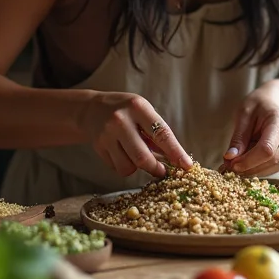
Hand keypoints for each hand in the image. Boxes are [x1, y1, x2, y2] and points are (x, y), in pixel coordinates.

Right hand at [78, 92, 192, 178]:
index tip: (186, 165)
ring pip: (128, 167)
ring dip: (137, 167)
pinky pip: (117, 168)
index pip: (161, 134)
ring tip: (136, 154)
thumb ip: (157, 133)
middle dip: (156, 169)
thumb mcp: (143, 112)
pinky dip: (124, 165)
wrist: (91, 110)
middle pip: (142, 157)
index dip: (175, 152)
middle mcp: (121, 120)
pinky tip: (122, 153)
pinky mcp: (98, 147)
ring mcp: (107, 135)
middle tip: (162, 171)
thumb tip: (175, 158)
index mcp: (138, 107)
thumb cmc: (126, 110)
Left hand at [222, 81, 278, 176]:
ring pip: (274, 167)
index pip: (267, 149)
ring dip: (253, 171)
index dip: (249, 161)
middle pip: (272, 160)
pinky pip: (274, 167)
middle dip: (249, 168)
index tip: (232, 164)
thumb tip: (230, 158)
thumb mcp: (243, 113)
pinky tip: (246, 164)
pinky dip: (258, 169)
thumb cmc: (258, 104)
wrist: (275, 101)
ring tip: (235, 165)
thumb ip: (238, 137)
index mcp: (278, 121)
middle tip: (229, 166)